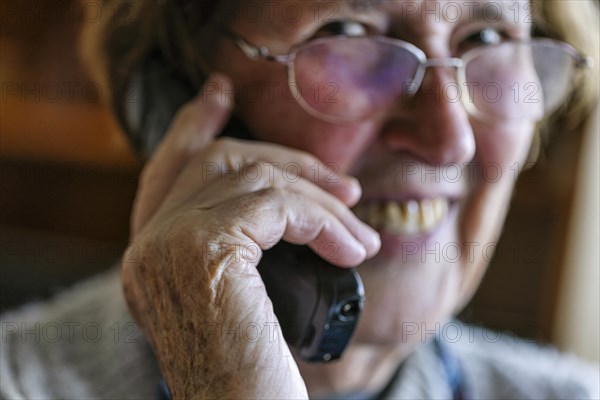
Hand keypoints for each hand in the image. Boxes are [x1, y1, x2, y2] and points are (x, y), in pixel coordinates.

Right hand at [122, 74, 379, 398]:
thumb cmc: (254, 373)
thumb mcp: (243, 301)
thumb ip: (242, 251)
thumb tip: (293, 209)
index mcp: (149, 260)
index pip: (166, 171)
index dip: (192, 125)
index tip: (218, 94)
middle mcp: (145, 247)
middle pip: (215, 161)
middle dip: (284, 159)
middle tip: (340, 182)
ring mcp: (166, 244)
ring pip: (252, 177)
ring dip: (318, 198)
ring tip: (359, 228)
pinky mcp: (203, 248)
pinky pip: (275, 205)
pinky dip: (323, 219)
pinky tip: (350, 246)